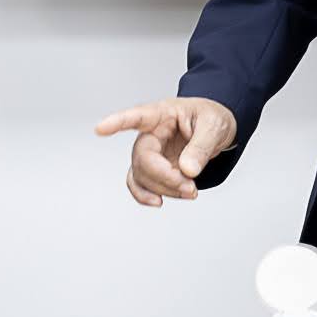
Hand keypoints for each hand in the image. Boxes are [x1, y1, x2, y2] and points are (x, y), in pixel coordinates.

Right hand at [94, 96, 236, 206]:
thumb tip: (187, 170)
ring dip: (164, 189)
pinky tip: (158, 202)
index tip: (100, 129)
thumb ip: (201, 147)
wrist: (216, 130)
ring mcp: (150, 152)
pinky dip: (145, 196)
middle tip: (191, 187)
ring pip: (143, 175)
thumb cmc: (211, 118)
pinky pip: (140, 184)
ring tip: (191, 191)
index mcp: (162, 114)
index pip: (137, 116)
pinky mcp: (153, 169)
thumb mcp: (214, 126)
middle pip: (143, 157)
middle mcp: (150, 133)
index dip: (117, 122)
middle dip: (165, 177)